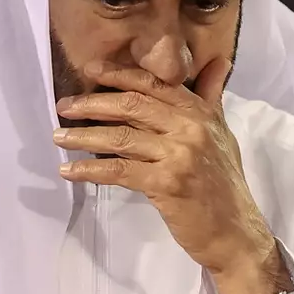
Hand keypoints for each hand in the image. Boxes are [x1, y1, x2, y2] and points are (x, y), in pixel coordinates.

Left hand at [53, 61, 292, 293]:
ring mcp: (178, 155)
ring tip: (58, 137)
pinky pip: (118, 171)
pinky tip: (70, 171)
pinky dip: (90, 170)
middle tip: (63, 105)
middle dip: (91, 103)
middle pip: (131, 105)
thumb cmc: (224, 185)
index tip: (90, 69)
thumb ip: (210, 98)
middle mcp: (190, 127)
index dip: (119, 74)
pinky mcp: (166, 183)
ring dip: (83, 136)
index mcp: (200, 112)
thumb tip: (217, 61)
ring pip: (120, 137)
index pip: (153, 83)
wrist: (235, 232)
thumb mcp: (221, 135)